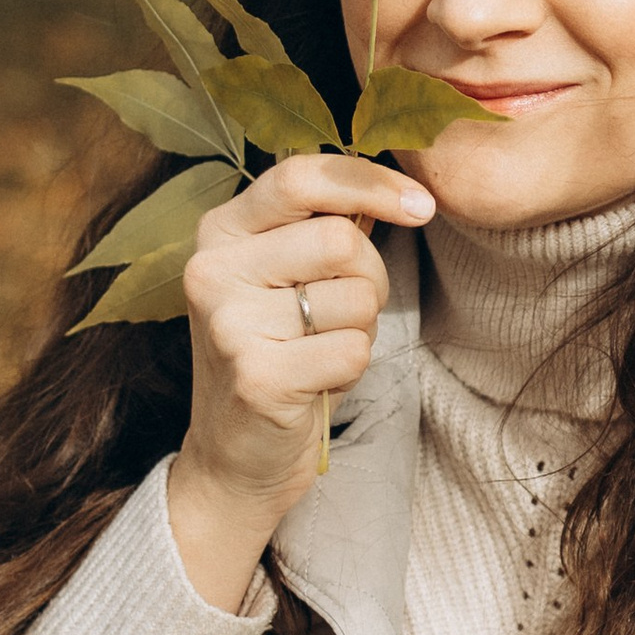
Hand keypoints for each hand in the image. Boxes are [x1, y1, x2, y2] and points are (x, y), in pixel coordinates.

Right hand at [167, 155, 433, 611]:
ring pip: (355, 297)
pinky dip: (352, 369)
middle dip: (370, 278)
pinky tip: (316, 382)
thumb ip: (320, 227)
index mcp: (219, 232)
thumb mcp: (282, 277)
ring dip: (360, 329)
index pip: (301, 177)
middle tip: (345, 314)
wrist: (234, 456)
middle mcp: (212, 270)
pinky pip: (352, 350)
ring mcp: (229, 324)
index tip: (422, 205)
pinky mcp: (256, 376)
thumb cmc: (276, 354)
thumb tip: (398, 188)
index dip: (370, 183)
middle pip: (341, 240)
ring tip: (320, 351)